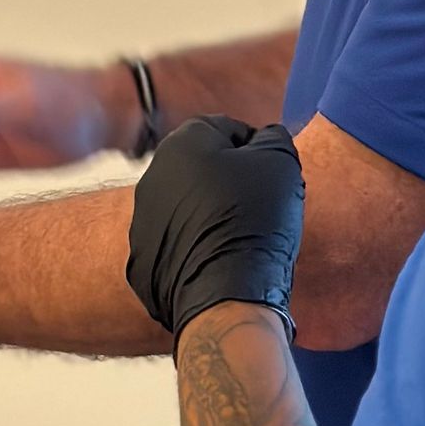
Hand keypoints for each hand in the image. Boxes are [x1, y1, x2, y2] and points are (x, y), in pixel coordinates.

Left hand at [126, 118, 304, 341]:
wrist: (226, 295)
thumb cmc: (254, 222)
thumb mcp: (281, 163)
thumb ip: (273, 138)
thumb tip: (266, 138)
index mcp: (183, 143)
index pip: (229, 130)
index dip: (258, 152)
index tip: (272, 177)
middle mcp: (153, 176)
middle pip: (204, 167)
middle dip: (232, 181)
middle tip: (260, 206)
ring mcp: (143, 219)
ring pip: (189, 204)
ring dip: (213, 212)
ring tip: (242, 237)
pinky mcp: (143, 257)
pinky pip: (179, 240)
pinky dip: (198, 244)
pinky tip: (221, 259)